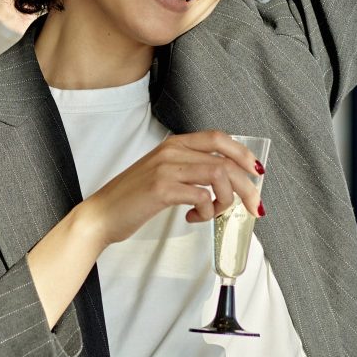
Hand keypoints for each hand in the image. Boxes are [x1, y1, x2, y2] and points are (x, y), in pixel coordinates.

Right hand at [79, 131, 263, 247]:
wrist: (101, 215)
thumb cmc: (132, 199)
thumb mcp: (163, 174)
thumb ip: (189, 170)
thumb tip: (225, 181)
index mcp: (173, 144)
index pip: (218, 138)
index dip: (242, 153)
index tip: (256, 171)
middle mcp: (172, 151)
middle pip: (225, 160)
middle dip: (247, 186)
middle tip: (255, 206)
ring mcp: (166, 168)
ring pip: (219, 175)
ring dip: (227, 200)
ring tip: (213, 213)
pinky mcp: (162, 188)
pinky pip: (202, 197)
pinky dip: (206, 212)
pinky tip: (193, 218)